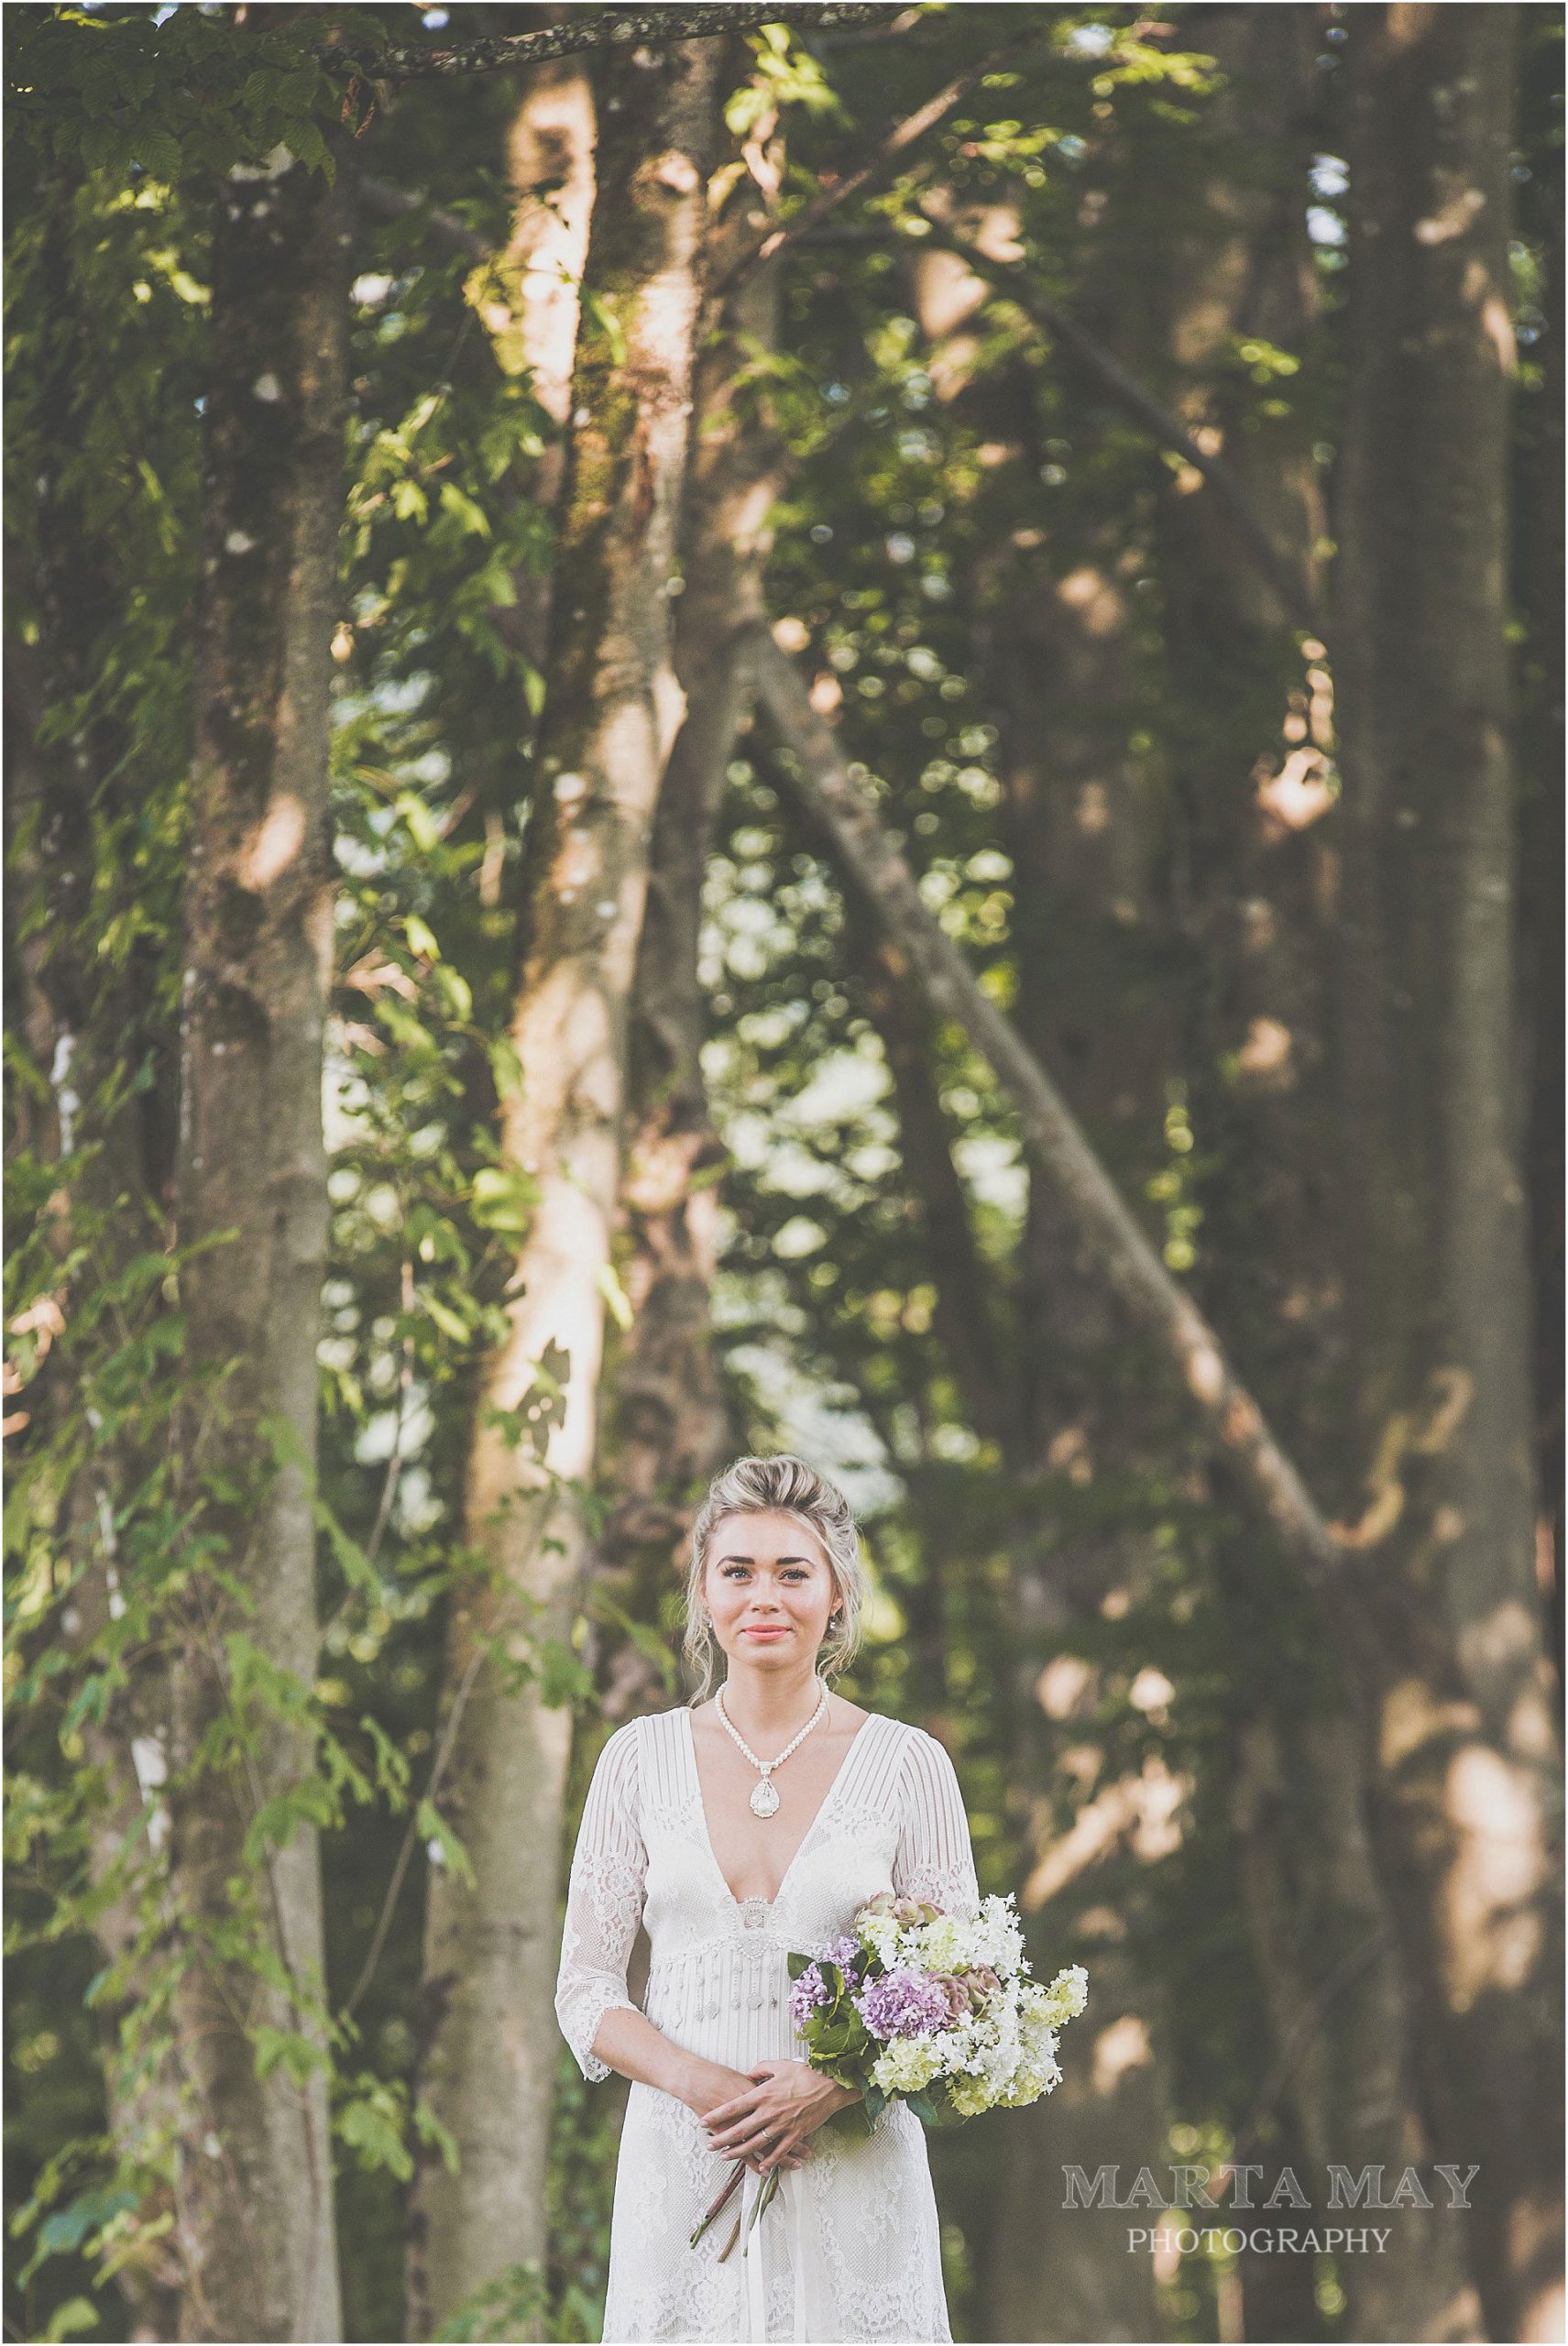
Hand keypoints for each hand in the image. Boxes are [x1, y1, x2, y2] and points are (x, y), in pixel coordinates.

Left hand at [687, 2062, 809, 2174]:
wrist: (830, 2085)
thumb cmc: (805, 2073)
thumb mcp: (780, 2065)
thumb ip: (761, 2069)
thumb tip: (748, 2074)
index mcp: (763, 2094)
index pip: (734, 2107)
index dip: (717, 2116)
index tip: (704, 2121)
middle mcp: (769, 2112)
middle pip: (740, 2129)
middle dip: (722, 2139)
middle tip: (708, 2145)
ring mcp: (782, 2125)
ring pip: (755, 2143)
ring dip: (739, 2152)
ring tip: (725, 2157)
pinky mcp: (795, 2134)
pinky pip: (779, 2151)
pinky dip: (769, 2161)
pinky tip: (760, 2167)